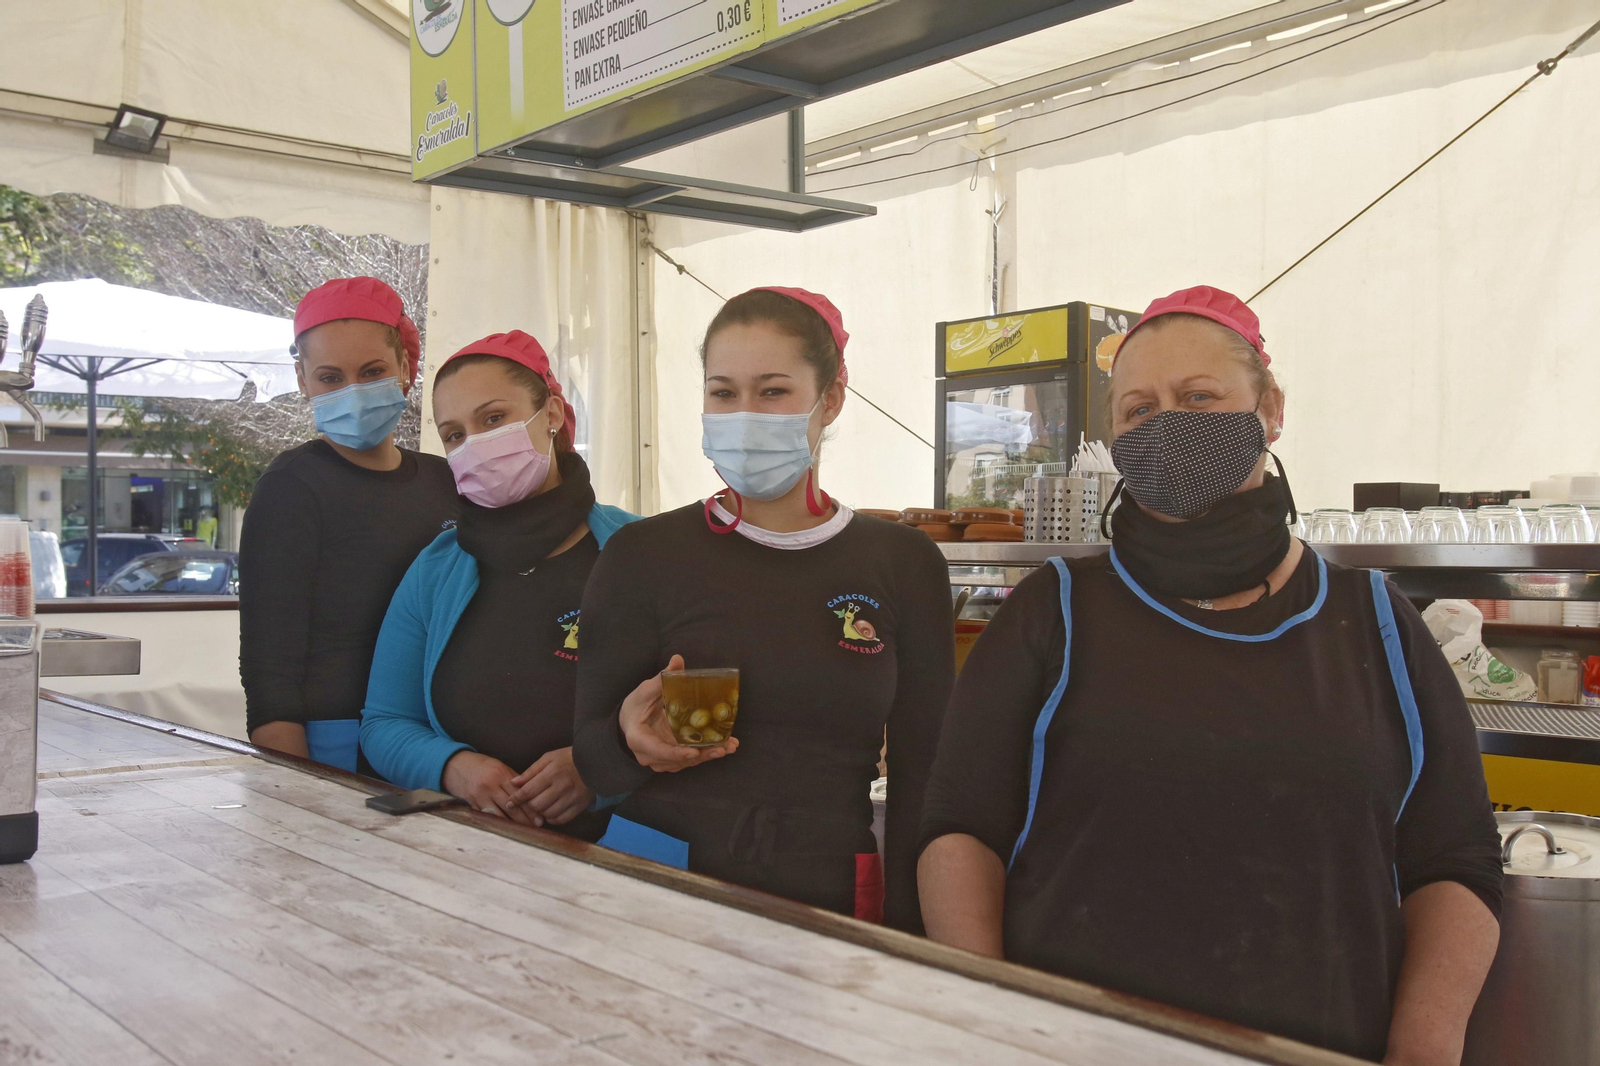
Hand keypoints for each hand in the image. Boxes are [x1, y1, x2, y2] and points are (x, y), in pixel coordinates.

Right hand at [441, 751, 540, 826]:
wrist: (458, 766)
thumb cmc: (484, 767)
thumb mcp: (501, 768)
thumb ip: (515, 781)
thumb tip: (533, 795)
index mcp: (500, 775)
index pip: (520, 794)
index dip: (531, 808)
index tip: (540, 818)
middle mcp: (490, 786)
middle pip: (511, 807)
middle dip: (525, 819)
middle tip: (537, 827)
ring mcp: (479, 796)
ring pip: (499, 815)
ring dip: (512, 824)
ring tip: (524, 831)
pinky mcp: (471, 804)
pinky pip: (487, 817)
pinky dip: (498, 824)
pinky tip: (507, 830)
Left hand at [506, 747, 591, 824]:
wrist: (596, 761)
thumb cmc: (569, 758)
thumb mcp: (548, 758)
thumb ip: (530, 771)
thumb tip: (514, 783)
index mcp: (552, 772)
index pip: (528, 791)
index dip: (516, 799)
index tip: (510, 804)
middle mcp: (562, 786)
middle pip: (536, 805)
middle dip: (529, 805)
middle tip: (528, 802)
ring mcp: (572, 797)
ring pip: (547, 814)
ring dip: (540, 812)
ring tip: (541, 805)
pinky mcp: (580, 806)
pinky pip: (561, 819)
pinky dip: (552, 818)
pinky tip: (551, 811)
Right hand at [620, 654, 737, 771]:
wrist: (629, 722)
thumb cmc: (635, 707)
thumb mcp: (644, 692)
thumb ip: (661, 679)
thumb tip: (677, 660)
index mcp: (639, 739)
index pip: (658, 750)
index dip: (676, 753)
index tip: (694, 752)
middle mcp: (649, 755)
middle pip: (677, 760)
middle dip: (701, 755)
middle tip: (723, 749)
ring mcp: (660, 760)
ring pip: (685, 762)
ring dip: (707, 755)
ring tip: (728, 747)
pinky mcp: (671, 760)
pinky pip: (688, 759)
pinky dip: (706, 754)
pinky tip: (724, 747)